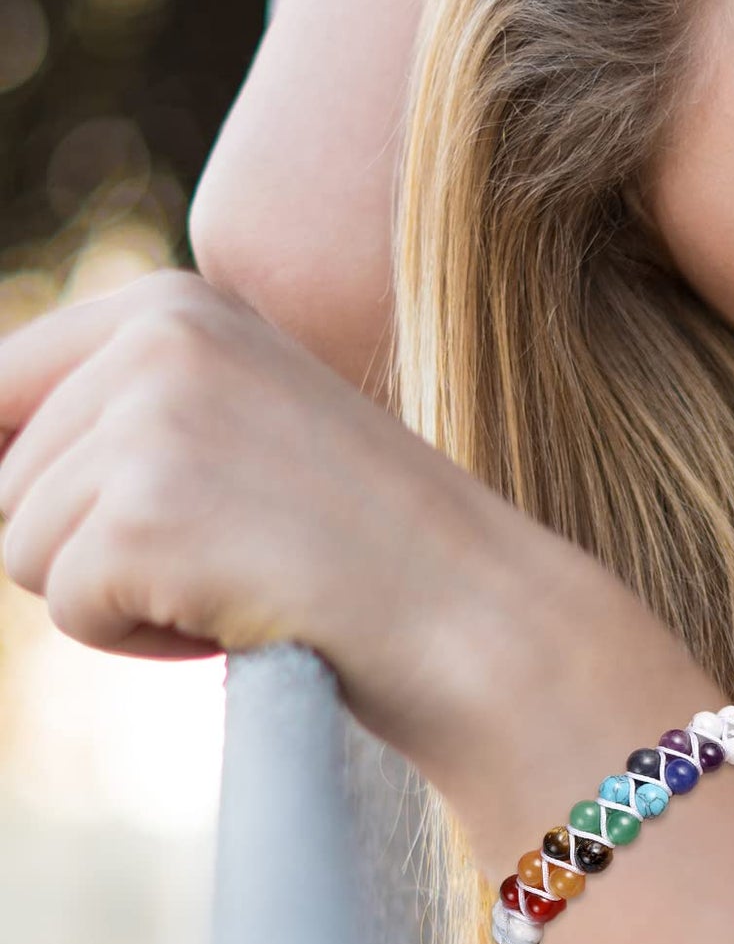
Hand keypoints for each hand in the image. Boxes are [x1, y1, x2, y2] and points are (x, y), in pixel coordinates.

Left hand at [0, 268, 573, 776]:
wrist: (476, 610)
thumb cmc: (371, 537)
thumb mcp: (246, 423)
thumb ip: (126, 410)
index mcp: (178, 303)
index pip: (1, 386)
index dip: (43, 480)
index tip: (146, 514)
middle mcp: (157, 338)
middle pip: (5, 481)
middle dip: (94, 544)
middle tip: (233, 548)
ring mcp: (150, 422)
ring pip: (21, 548)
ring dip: (119, 593)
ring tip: (242, 575)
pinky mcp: (139, 517)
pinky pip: (67, 611)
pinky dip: (144, 640)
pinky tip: (242, 612)